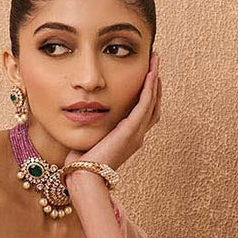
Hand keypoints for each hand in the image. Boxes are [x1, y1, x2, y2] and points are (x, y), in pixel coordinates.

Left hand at [67, 54, 162, 174]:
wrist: (85, 176)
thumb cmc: (82, 162)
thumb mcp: (90, 139)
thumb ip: (93, 126)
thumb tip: (85, 114)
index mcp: (129, 138)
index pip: (145, 111)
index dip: (148, 92)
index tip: (146, 74)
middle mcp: (137, 135)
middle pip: (153, 104)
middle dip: (155, 82)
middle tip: (155, 62)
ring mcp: (137, 133)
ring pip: (153, 102)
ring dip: (155, 80)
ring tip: (155, 61)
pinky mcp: (131, 130)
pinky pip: (145, 105)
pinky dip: (149, 88)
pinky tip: (150, 74)